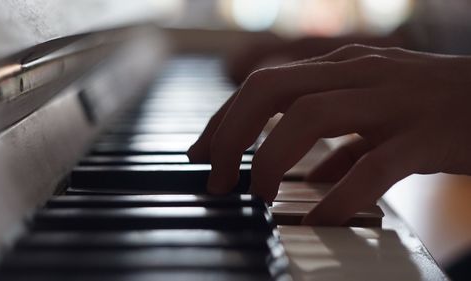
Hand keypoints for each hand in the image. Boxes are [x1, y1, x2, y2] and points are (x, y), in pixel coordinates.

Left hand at [188, 44, 470, 225]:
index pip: (263, 84)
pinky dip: (338, 196)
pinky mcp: (425, 135)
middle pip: (271, 90)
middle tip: (216, 178)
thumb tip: (312, 177)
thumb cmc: (436, 105)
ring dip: (271, 158)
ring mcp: (392, 101)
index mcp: (342, 67)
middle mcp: (359, 74)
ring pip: (310, 116)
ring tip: (258, 195)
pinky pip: (372, 166)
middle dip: (231, 135)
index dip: (224, 119)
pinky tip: (320, 220)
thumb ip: (343, 142)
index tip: (200, 152)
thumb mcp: (378, 111)